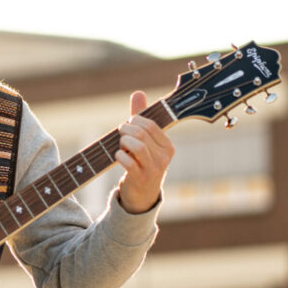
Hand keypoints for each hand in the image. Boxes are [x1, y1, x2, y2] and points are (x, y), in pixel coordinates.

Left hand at [116, 91, 174, 213]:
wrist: (142, 194)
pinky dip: (119, 155)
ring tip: (121, 144)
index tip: (128, 124)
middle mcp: (164, 157)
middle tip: (120, 133)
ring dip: (123, 142)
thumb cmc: (142, 162)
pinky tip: (119, 156)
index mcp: (168, 146)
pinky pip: (128, 161)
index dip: (134, 120)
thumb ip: (141, 117)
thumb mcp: (144, 140)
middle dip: (126, 130)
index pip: (150, 124)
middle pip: (141, 133)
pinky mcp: (141, 179)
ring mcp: (153, 169)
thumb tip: (138, 93)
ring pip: (136, 146)